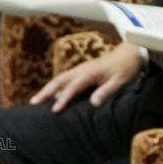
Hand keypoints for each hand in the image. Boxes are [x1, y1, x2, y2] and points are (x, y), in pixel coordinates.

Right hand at [29, 43, 144, 112]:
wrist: (129, 53)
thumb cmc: (125, 68)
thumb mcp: (120, 81)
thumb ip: (106, 91)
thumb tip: (93, 103)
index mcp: (90, 72)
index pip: (73, 86)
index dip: (64, 98)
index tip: (55, 109)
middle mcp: (81, 70)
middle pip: (59, 80)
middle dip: (45, 91)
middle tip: (33, 103)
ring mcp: (79, 70)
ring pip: (59, 79)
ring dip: (47, 90)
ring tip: (35, 101)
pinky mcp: (80, 73)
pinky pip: (64, 80)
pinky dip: (54, 88)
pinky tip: (49, 97)